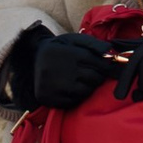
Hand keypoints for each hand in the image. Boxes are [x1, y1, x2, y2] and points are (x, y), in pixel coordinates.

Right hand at [0, 22, 114, 112]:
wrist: (32, 59)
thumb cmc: (59, 49)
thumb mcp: (73, 40)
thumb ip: (92, 44)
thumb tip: (110, 51)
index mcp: (68, 53)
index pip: (96, 62)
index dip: (105, 65)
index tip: (107, 66)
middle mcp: (62, 70)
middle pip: (93, 78)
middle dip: (98, 76)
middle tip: (94, 74)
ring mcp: (55, 86)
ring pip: (85, 91)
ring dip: (88, 87)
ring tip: (82, 80)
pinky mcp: (49, 98)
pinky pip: (73, 101)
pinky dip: (77, 96)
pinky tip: (71, 88)